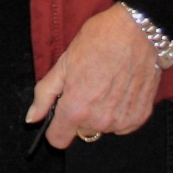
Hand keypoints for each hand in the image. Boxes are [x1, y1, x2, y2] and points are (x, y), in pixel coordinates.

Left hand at [26, 4, 161, 147]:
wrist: (136, 32)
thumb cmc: (97, 43)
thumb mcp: (62, 64)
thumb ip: (44, 95)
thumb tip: (32, 118)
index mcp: (76, 109)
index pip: (58, 140)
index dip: (54, 129)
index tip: (57, 116)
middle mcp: (100, 121)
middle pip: (81, 131)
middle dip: (78, 114)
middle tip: (84, 87)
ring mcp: (123, 121)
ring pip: (102, 127)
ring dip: (100, 113)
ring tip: (103, 85)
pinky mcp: (141, 117)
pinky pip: (121, 124)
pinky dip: (118, 112)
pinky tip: (119, 89)